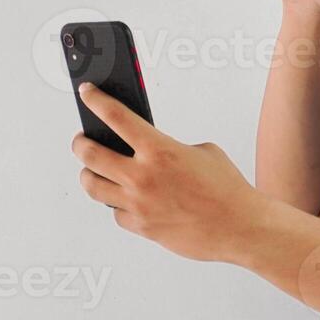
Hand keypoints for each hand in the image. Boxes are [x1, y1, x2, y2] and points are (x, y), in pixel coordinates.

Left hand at [70, 83, 259, 263]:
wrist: (239, 227)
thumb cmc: (227, 189)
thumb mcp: (203, 151)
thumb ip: (169, 149)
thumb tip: (148, 151)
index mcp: (160, 150)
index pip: (116, 116)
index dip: (96, 100)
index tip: (87, 92)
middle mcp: (142, 176)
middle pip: (89, 154)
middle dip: (80, 142)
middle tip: (81, 139)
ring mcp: (138, 204)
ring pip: (92, 186)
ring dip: (88, 174)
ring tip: (91, 170)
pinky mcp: (141, 227)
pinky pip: (115, 213)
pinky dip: (117, 204)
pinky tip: (124, 198)